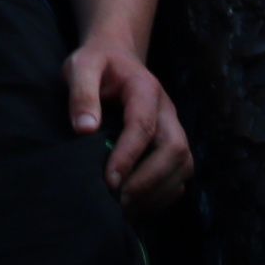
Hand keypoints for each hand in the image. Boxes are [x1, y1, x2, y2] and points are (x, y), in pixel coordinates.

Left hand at [64, 33, 194, 210]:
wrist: (116, 56)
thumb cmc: (97, 63)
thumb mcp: (81, 66)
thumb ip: (81, 93)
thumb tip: (84, 130)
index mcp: (145, 88)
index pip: (143, 126)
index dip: (128, 156)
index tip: (109, 180)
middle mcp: (167, 110)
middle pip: (175, 149)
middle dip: (149, 179)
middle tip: (119, 199)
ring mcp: (174, 128)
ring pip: (183, 165)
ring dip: (158, 191)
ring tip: (127, 208)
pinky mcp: (173, 144)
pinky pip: (180, 175)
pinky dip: (163, 194)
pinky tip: (138, 205)